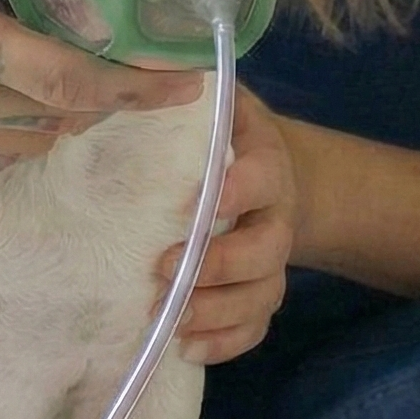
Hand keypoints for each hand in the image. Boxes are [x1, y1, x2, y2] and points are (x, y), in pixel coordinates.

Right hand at [0, 0, 204, 193]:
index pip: (71, 75)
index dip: (137, 82)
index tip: (191, 75)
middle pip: (67, 112)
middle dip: (112, 95)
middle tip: (149, 72)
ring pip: (38, 140)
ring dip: (63, 111)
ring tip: (69, 70)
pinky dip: (18, 132)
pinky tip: (4, 94)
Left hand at [152, 85, 297, 364]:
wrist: (269, 172)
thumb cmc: (223, 134)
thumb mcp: (220, 105)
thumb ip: (191, 92)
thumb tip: (141, 71)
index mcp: (266, 163)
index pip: (261, 178)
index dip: (235, 192)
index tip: (195, 204)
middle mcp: (278, 215)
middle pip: (267, 249)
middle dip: (218, 265)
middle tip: (164, 268)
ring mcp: (274, 261)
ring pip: (262, 295)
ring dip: (216, 311)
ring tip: (169, 318)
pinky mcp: (263, 293)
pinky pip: (256, 328)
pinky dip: (225, 342)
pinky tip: (186, 347)